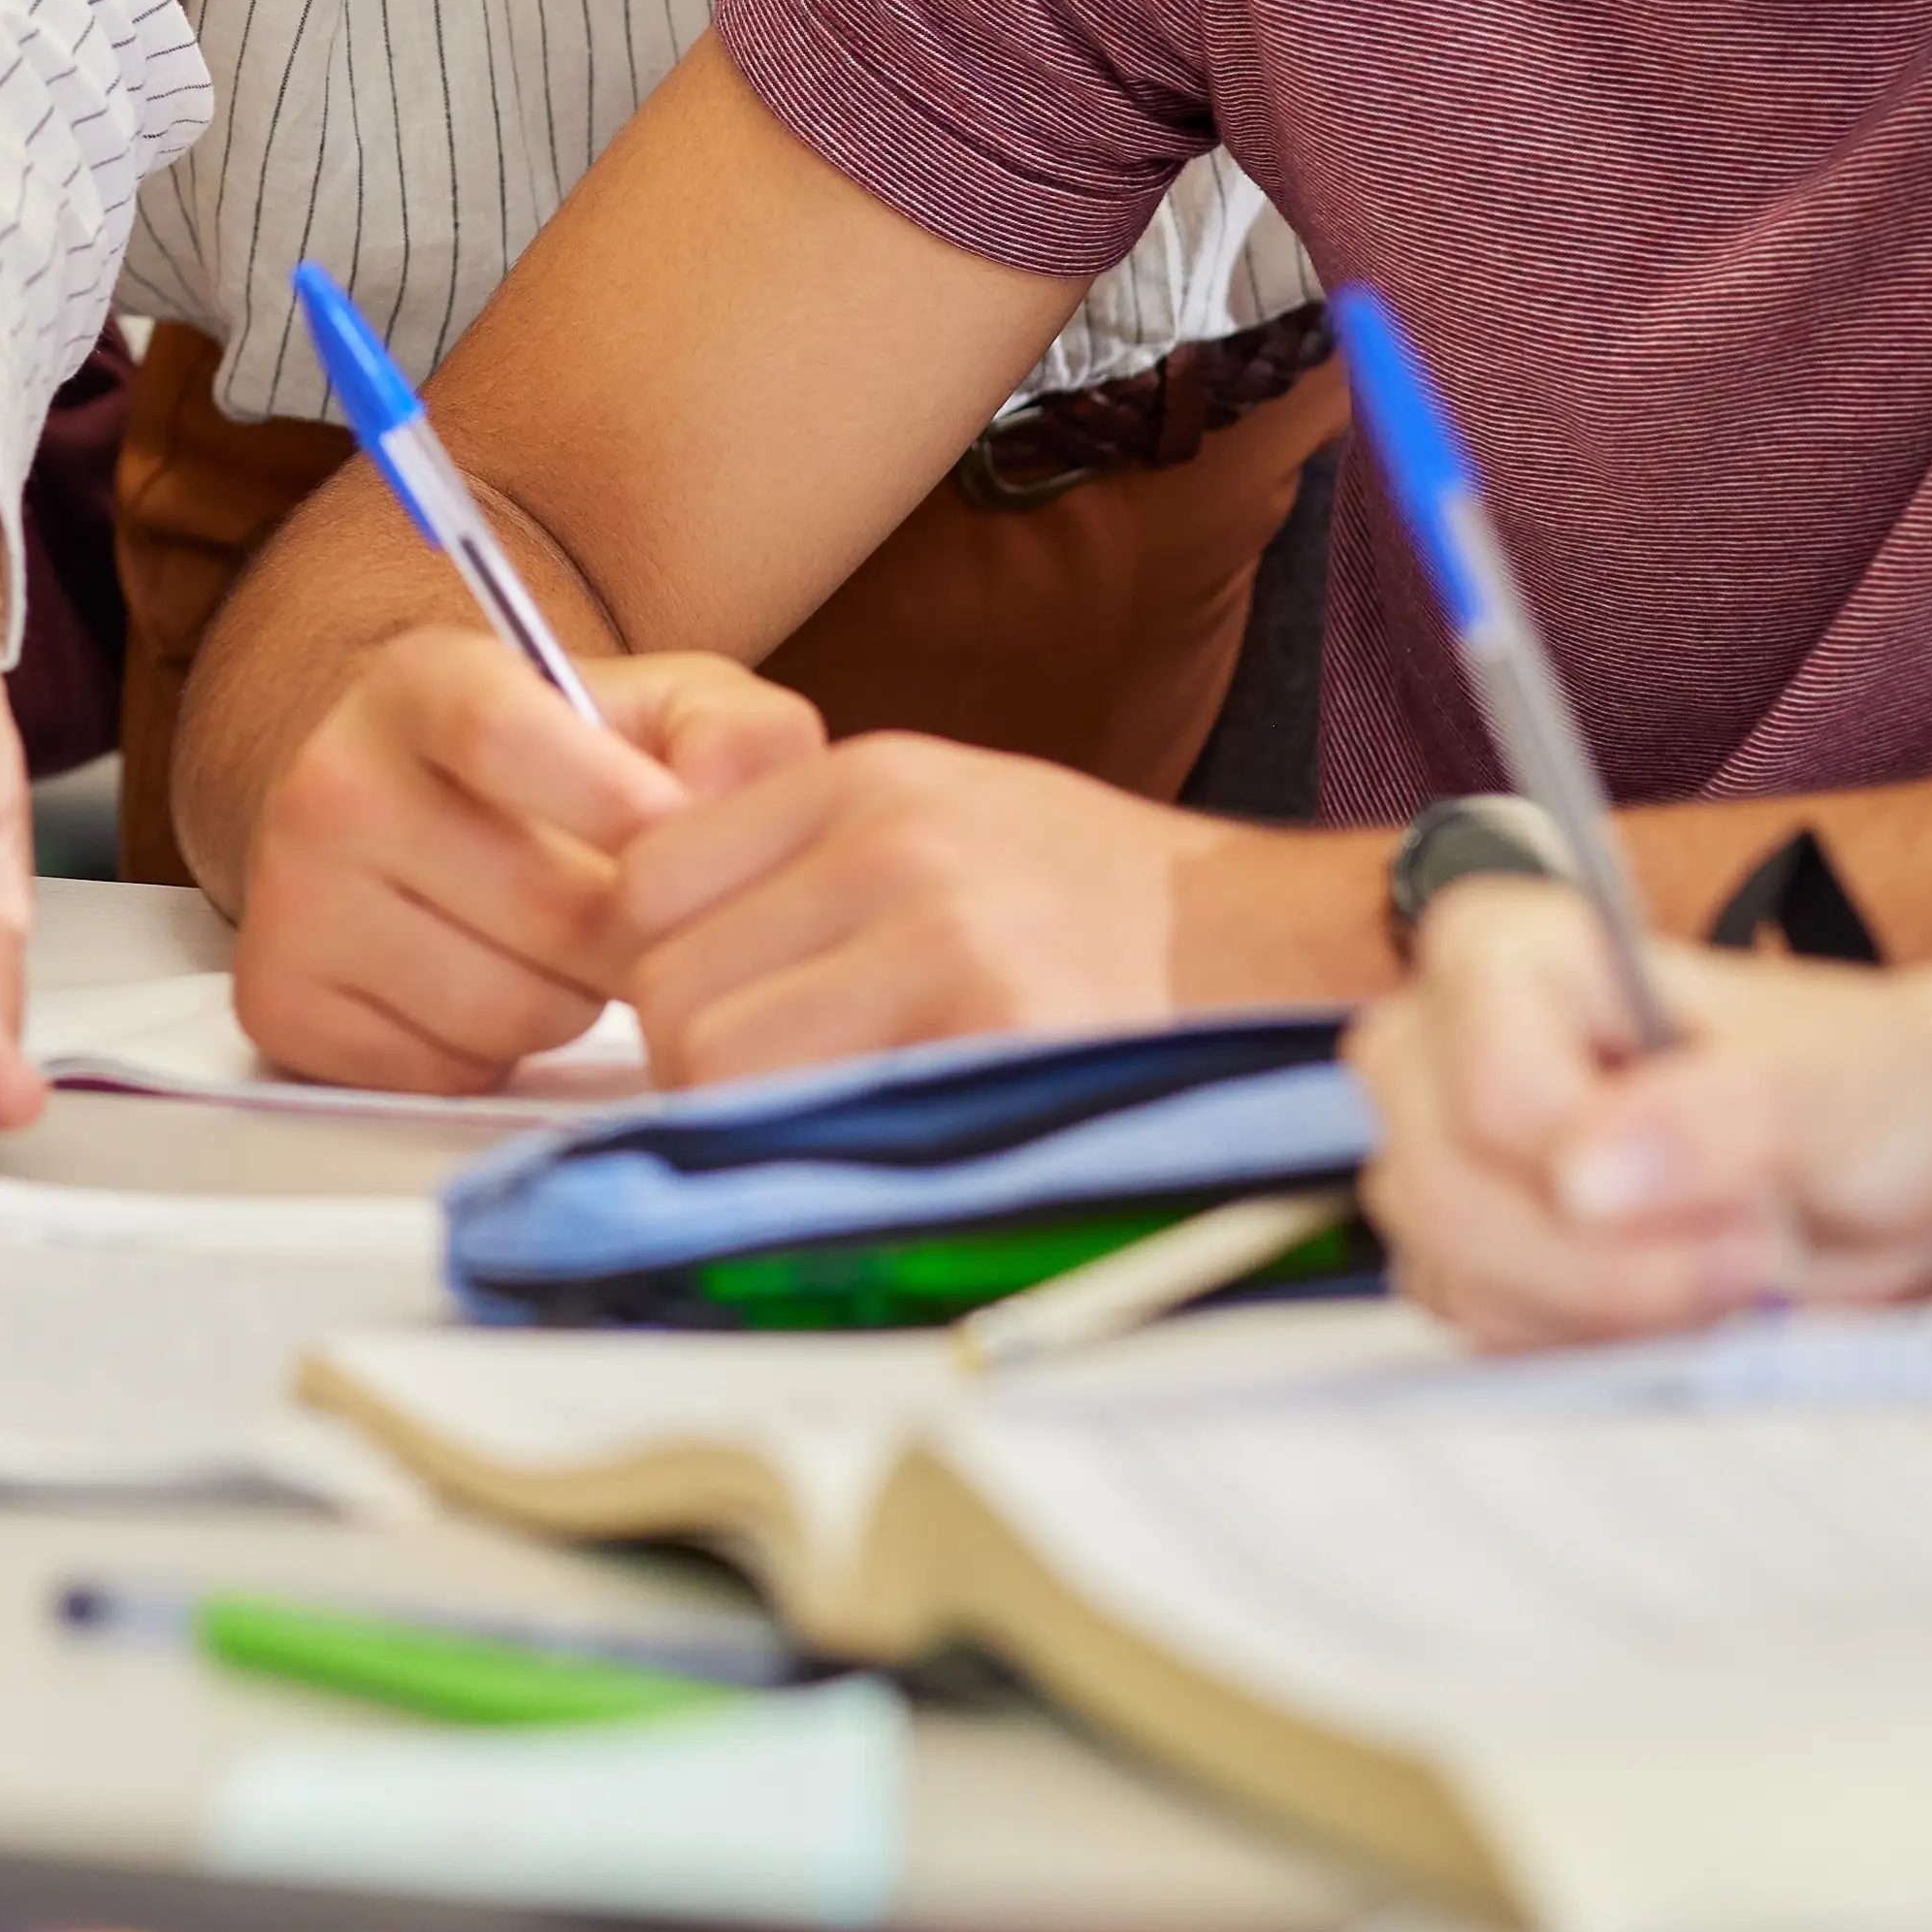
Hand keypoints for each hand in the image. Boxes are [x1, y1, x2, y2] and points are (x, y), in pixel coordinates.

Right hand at [227, 637, 788, 1090]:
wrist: (406, 810)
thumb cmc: (562, 766)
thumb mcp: (661, 708)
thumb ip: (737, 736)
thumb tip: (721, 808)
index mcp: (422, 683)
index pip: (503, 735)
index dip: (613, 800)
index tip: (679, 838)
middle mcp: (333, 780)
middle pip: (543, 909)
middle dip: (631, 939)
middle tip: (639, 920)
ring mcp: (290, 897)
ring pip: (506, 1012)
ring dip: (570, 1006)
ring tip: (559, 953)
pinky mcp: (278, 1001)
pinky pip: (446, 1073)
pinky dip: (493, 1057)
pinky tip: (487, 990)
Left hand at [609, 728, 1273, 1088]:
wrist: (1280, 949)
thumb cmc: (1107, 906)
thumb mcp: (952, 815)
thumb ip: (808, 854)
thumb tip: (656, 939)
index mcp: (870, 779)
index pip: (651, 877)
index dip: (663, 962)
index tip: (715, 1005)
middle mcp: (893, 843)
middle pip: (670, 984)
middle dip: (695, 1058)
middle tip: (775, 1085)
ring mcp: (943, 938)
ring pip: (721, 1064)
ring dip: (753, 1117)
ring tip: (840, 1114)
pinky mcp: (990, 1036)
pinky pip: (820, 1122)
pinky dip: (828, 1152)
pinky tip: (896, 1138)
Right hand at [1350, 883, 1931, 1344]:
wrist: (1888, 1167)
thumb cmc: (1860, 1085)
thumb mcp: (1831, 1085)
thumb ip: (1718, 1113)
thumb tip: (1584, 1176)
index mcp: (1507, 950)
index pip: (1496, 1088)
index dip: (1609, 1165)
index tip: (1739, 1197)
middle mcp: (1442, 1044)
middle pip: (1458, 1194)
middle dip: (1620, 1263)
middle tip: (1757, 1254)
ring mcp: (1440, 1154)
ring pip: (1465, 1278)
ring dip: (1616, 1310)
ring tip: (1730, 1269)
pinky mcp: (1464, 1254)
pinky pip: (1489, 1336)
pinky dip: (1598, 1342)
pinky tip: (1679, 1301)